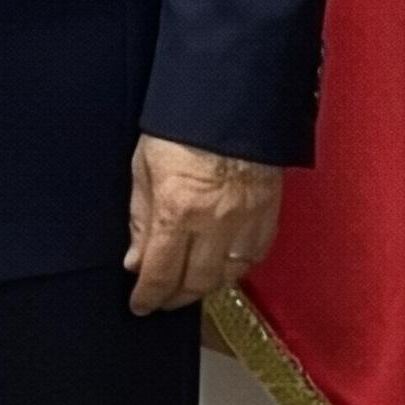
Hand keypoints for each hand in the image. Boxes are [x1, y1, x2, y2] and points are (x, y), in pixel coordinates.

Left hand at [125, 136, 280, 317]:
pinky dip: (237, 268)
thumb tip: (135, 259)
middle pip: (197, 283)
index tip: (141, 304)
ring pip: (228, 276)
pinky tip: (223, 266)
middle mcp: (215, 221)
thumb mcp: (144, 167)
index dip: (148, 296)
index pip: (161, 273)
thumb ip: (140, 218)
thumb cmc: (183, 124)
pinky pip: (254, 256)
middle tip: (163, 299)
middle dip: (176, 298)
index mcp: (178, 208)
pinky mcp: (268, 212)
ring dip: (206, 287)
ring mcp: (246, 219)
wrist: (230, 99)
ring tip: (190, 285)